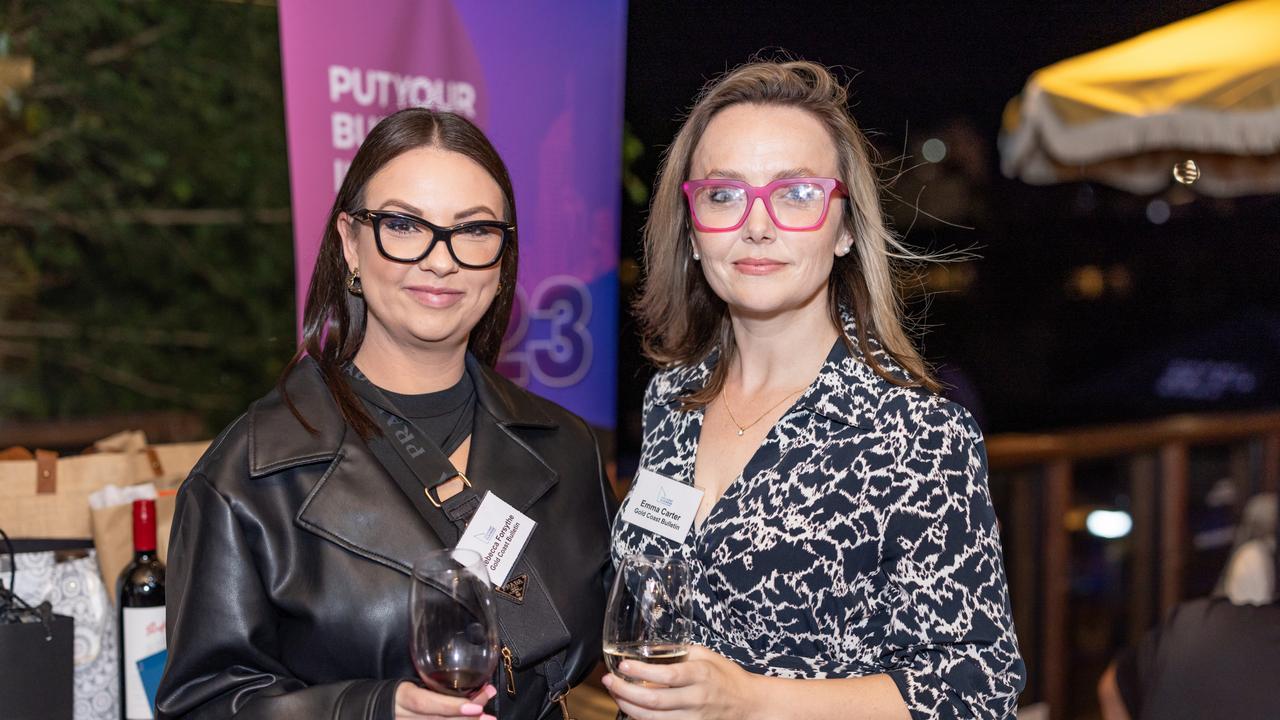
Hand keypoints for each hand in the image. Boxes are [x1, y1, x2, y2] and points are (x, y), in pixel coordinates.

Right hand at [394, 682, 496, 719]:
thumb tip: (469, 683)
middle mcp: (402, 716)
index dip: (450, 706)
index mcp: (402, 696)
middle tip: (489, 715)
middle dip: (465, 718)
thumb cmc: (395, 694)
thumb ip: (431, 686)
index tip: (476, 706)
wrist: (371, 708)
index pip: (425, 702)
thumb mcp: (409, 684)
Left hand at [601, 645, 760, 719]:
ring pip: (654, 718)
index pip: (668, 675)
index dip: (642, 671)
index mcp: (701, 675)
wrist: (748, 704)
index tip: (623, 665)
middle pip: (655, 700)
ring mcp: (693, 718)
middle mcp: (696, 699)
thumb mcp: (706, 655)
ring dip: (629, 706)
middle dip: (626, 692)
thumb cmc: (725, 677)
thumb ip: (679, 651)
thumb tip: (650, 646)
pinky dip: (642, 718)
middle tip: (609, 681)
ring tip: (615, 693)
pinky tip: (631, 708)